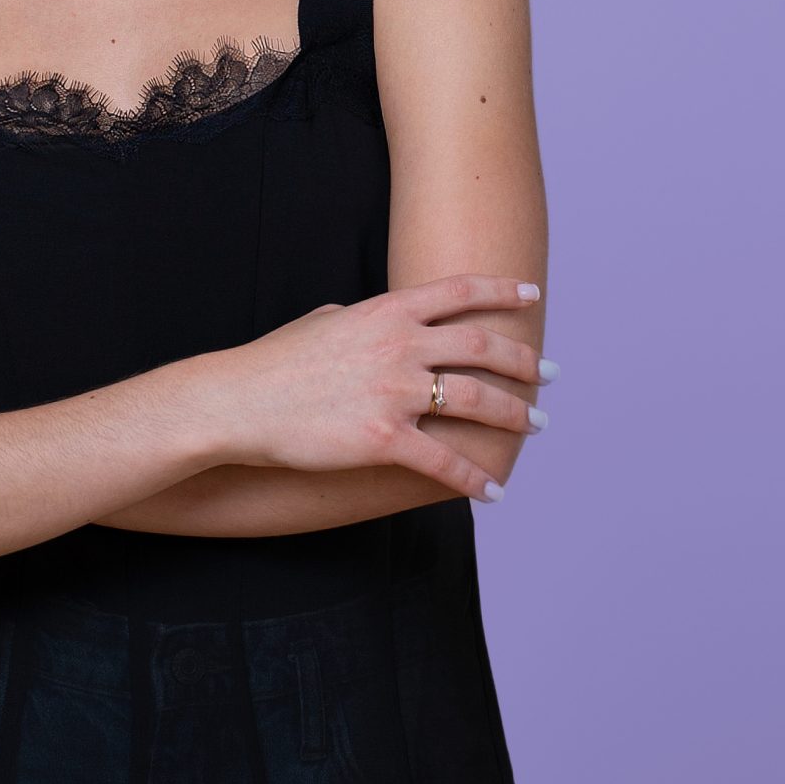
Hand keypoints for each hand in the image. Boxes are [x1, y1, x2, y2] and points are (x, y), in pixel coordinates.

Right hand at [205, 275, 550, 500]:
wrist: (238, 402)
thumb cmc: (273, 363)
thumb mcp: (320, 322)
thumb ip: (356, 318)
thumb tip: (365, 317)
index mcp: (386, 312)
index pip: (459, 292)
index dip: (501, 291)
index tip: (532, 294)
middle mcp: (399, 346)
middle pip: (482, 348)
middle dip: (523, 362)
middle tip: (547, 375)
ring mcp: (394, 392)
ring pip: (475, 401)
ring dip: (512, 415)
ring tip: (534, 425)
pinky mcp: (383, 439)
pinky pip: (443, 461)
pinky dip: (473, 479)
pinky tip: (492, 492)